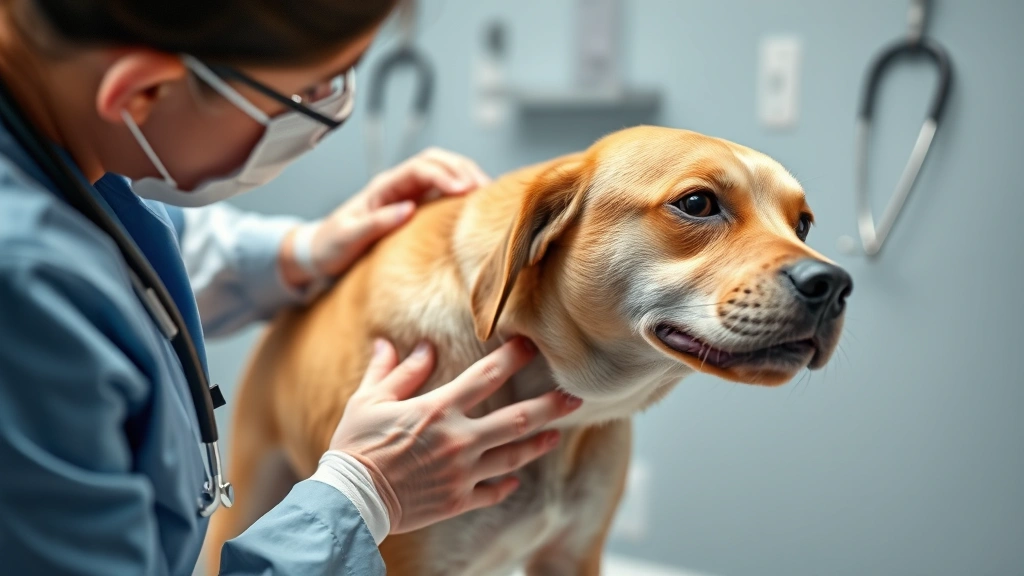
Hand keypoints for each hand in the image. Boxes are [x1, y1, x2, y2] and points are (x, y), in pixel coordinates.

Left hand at [281, 148, 490, 285]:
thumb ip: (376, 222)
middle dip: (465, 170)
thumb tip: (408, 209)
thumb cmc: (331, 246)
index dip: (445, 174)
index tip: (464, 190)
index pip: (421, 168)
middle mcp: (400, 186)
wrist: (321, 256)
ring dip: (469, 179)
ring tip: (489, 199)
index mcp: (383, 186)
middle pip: (439, 162)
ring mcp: (411, 196)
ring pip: (447, 175)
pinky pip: (446, 196)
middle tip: (486, 192)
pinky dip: (465, 198)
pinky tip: (479, 210)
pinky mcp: (419, 211)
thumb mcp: (348, 237)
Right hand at [329, 337, 581, 533]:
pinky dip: (507, 483)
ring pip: (514, 455)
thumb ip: (396, 372)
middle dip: (551, 406)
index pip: (487, 376)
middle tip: (576, 396)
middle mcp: (458, 440)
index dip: (514, 358)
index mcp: (438, 409)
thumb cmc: (356, 445)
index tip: (533, 345)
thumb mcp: (369, 400)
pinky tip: (516, 477)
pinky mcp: (458, 500)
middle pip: (518, 419)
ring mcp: (462, 472)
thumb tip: (411, 345)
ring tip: (557, 434)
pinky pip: (493, 490)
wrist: (349, 499)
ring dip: (539, 443)